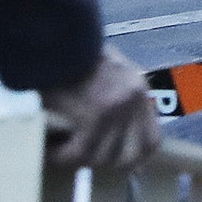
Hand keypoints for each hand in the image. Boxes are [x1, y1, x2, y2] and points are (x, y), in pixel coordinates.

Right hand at [42, 47, 161, 175]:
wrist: (56, 39)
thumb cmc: (72, 56)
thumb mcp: (107, 72)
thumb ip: (114, 98)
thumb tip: (110, 133)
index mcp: (138, 90)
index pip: (153, 140)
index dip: (134, 158)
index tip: (114, 163)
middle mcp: (134, 100)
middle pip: (131, 156)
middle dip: (105, 163)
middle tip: (81, 158)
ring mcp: (118, 108)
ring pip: (102, 158)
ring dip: (77, 160)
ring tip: (59, 152)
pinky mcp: (96, 115)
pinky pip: (78, 153)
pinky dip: (60, 156)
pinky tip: (49, 150)